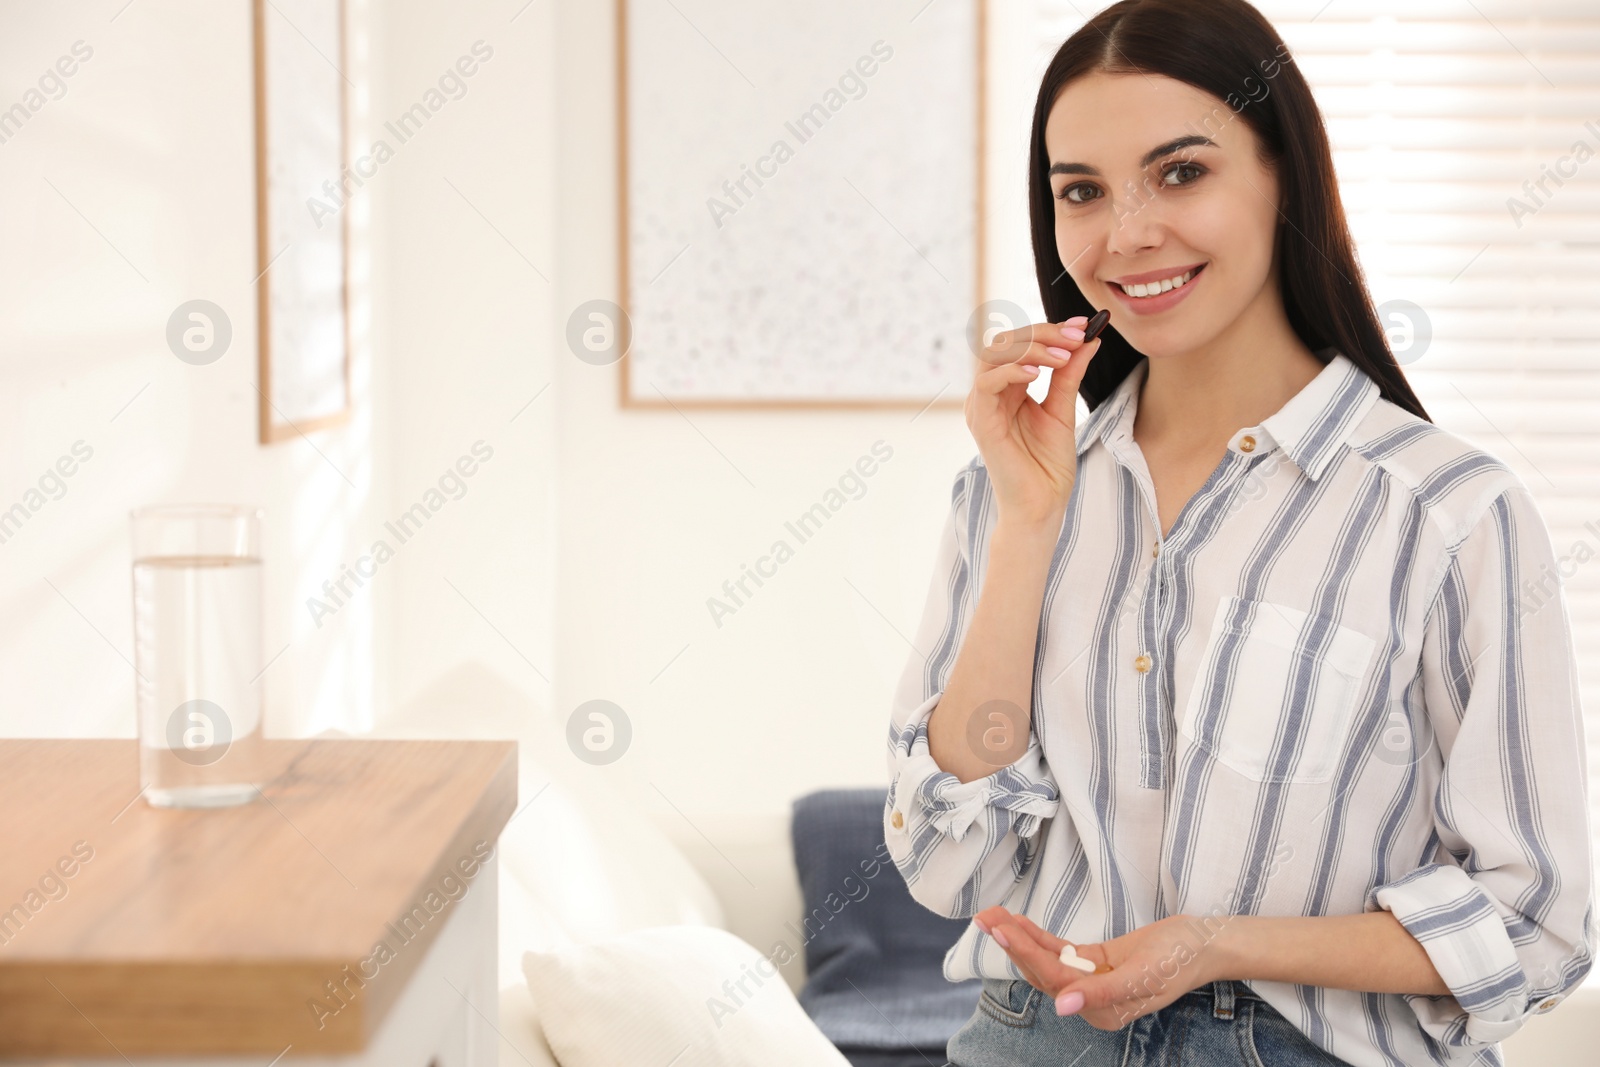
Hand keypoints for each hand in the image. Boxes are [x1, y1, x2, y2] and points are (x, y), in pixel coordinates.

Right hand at [964, 318, 1102, 527]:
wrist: (1042, 506)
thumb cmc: (1048, 466)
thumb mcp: (1063, 410)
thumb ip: (1069, 374)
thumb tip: (1088, 339)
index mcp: (1008, 388)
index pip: (1022, 344)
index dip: (1051, 330)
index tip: (1084, 326)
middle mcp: (991, 393)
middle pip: (1006, 342)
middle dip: (1043, 333)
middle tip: (1076, 336)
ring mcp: (982, 406)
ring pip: (994, 355)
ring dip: (1031, 348)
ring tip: (1062, 355)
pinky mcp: (981, 423)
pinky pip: (987, 384)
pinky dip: (1011, 371)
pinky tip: (1038, 374)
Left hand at [973, 906, 1225, 1029]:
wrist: (1206, 943)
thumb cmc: (1180, 958)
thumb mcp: (1144, 974)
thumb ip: (1103, 992)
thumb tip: (1062, 1007)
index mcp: (1103, 1011)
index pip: (1054, 980)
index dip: (1025, 954)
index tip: (1000, 931)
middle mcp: (1092, 1001)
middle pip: (1043, 971)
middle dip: (1013, 944)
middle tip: (985, 918)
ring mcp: (1092, 981)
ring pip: (1047, 959)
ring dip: (1020, 938)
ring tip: (992, 916)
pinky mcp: (1095, 963)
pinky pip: (1060, 950)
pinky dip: (1039, 936)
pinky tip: (1018, 922)